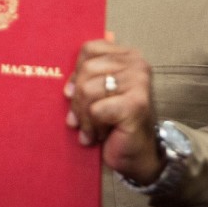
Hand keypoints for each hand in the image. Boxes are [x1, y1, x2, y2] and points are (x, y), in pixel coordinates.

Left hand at [64, 33, 163, 184]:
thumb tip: (69, 53)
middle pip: (86, 70)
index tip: (74, 94)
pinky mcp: (136, 104)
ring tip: (92, 128)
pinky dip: (92, 126)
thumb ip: (89, 70)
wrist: (136, 156)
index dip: (75, 74)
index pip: (88, 50)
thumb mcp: (99, 91)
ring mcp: (139, 82)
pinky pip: (96, 109)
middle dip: (77, 99)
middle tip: (82, 118)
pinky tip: (100, 135)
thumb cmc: (115, 123)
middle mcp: (137, 64)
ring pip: (88, 90)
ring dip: (84, 116)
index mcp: (128, 55)